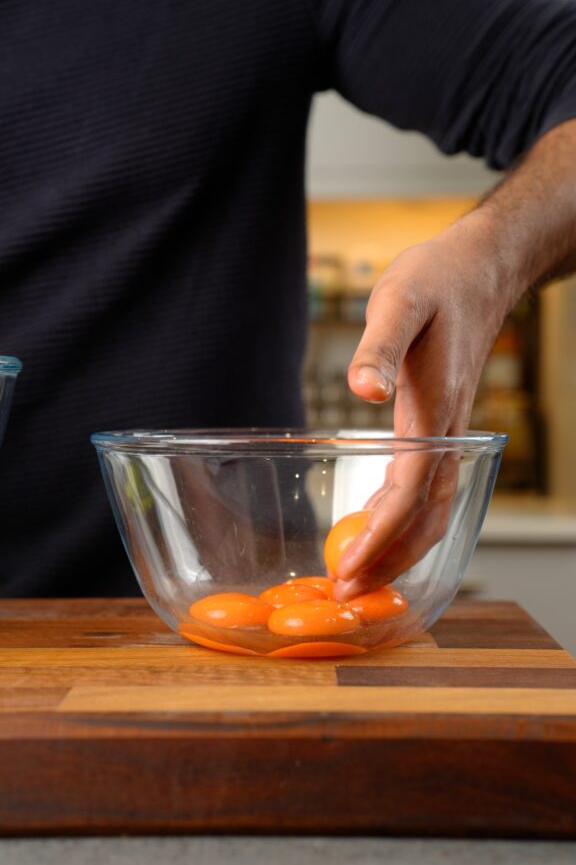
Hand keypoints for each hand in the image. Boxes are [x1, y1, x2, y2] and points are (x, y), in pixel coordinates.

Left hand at [333, 212, 513, 599]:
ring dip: (399, 546)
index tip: (347, 570)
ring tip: (362, 575)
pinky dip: (404, 516)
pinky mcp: (442, 424)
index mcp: (434, 410)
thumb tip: (363, 391)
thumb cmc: (438, 281)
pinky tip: (375, 520)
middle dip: (391, 561)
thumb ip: (379, 347)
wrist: (481, 269)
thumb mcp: (400, 302)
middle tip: (350, 596)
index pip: (409, 493)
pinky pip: (427, 486)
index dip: (379, 537)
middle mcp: (446, 432)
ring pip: (432, 508)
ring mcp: (449, 432)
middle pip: (426, 517)